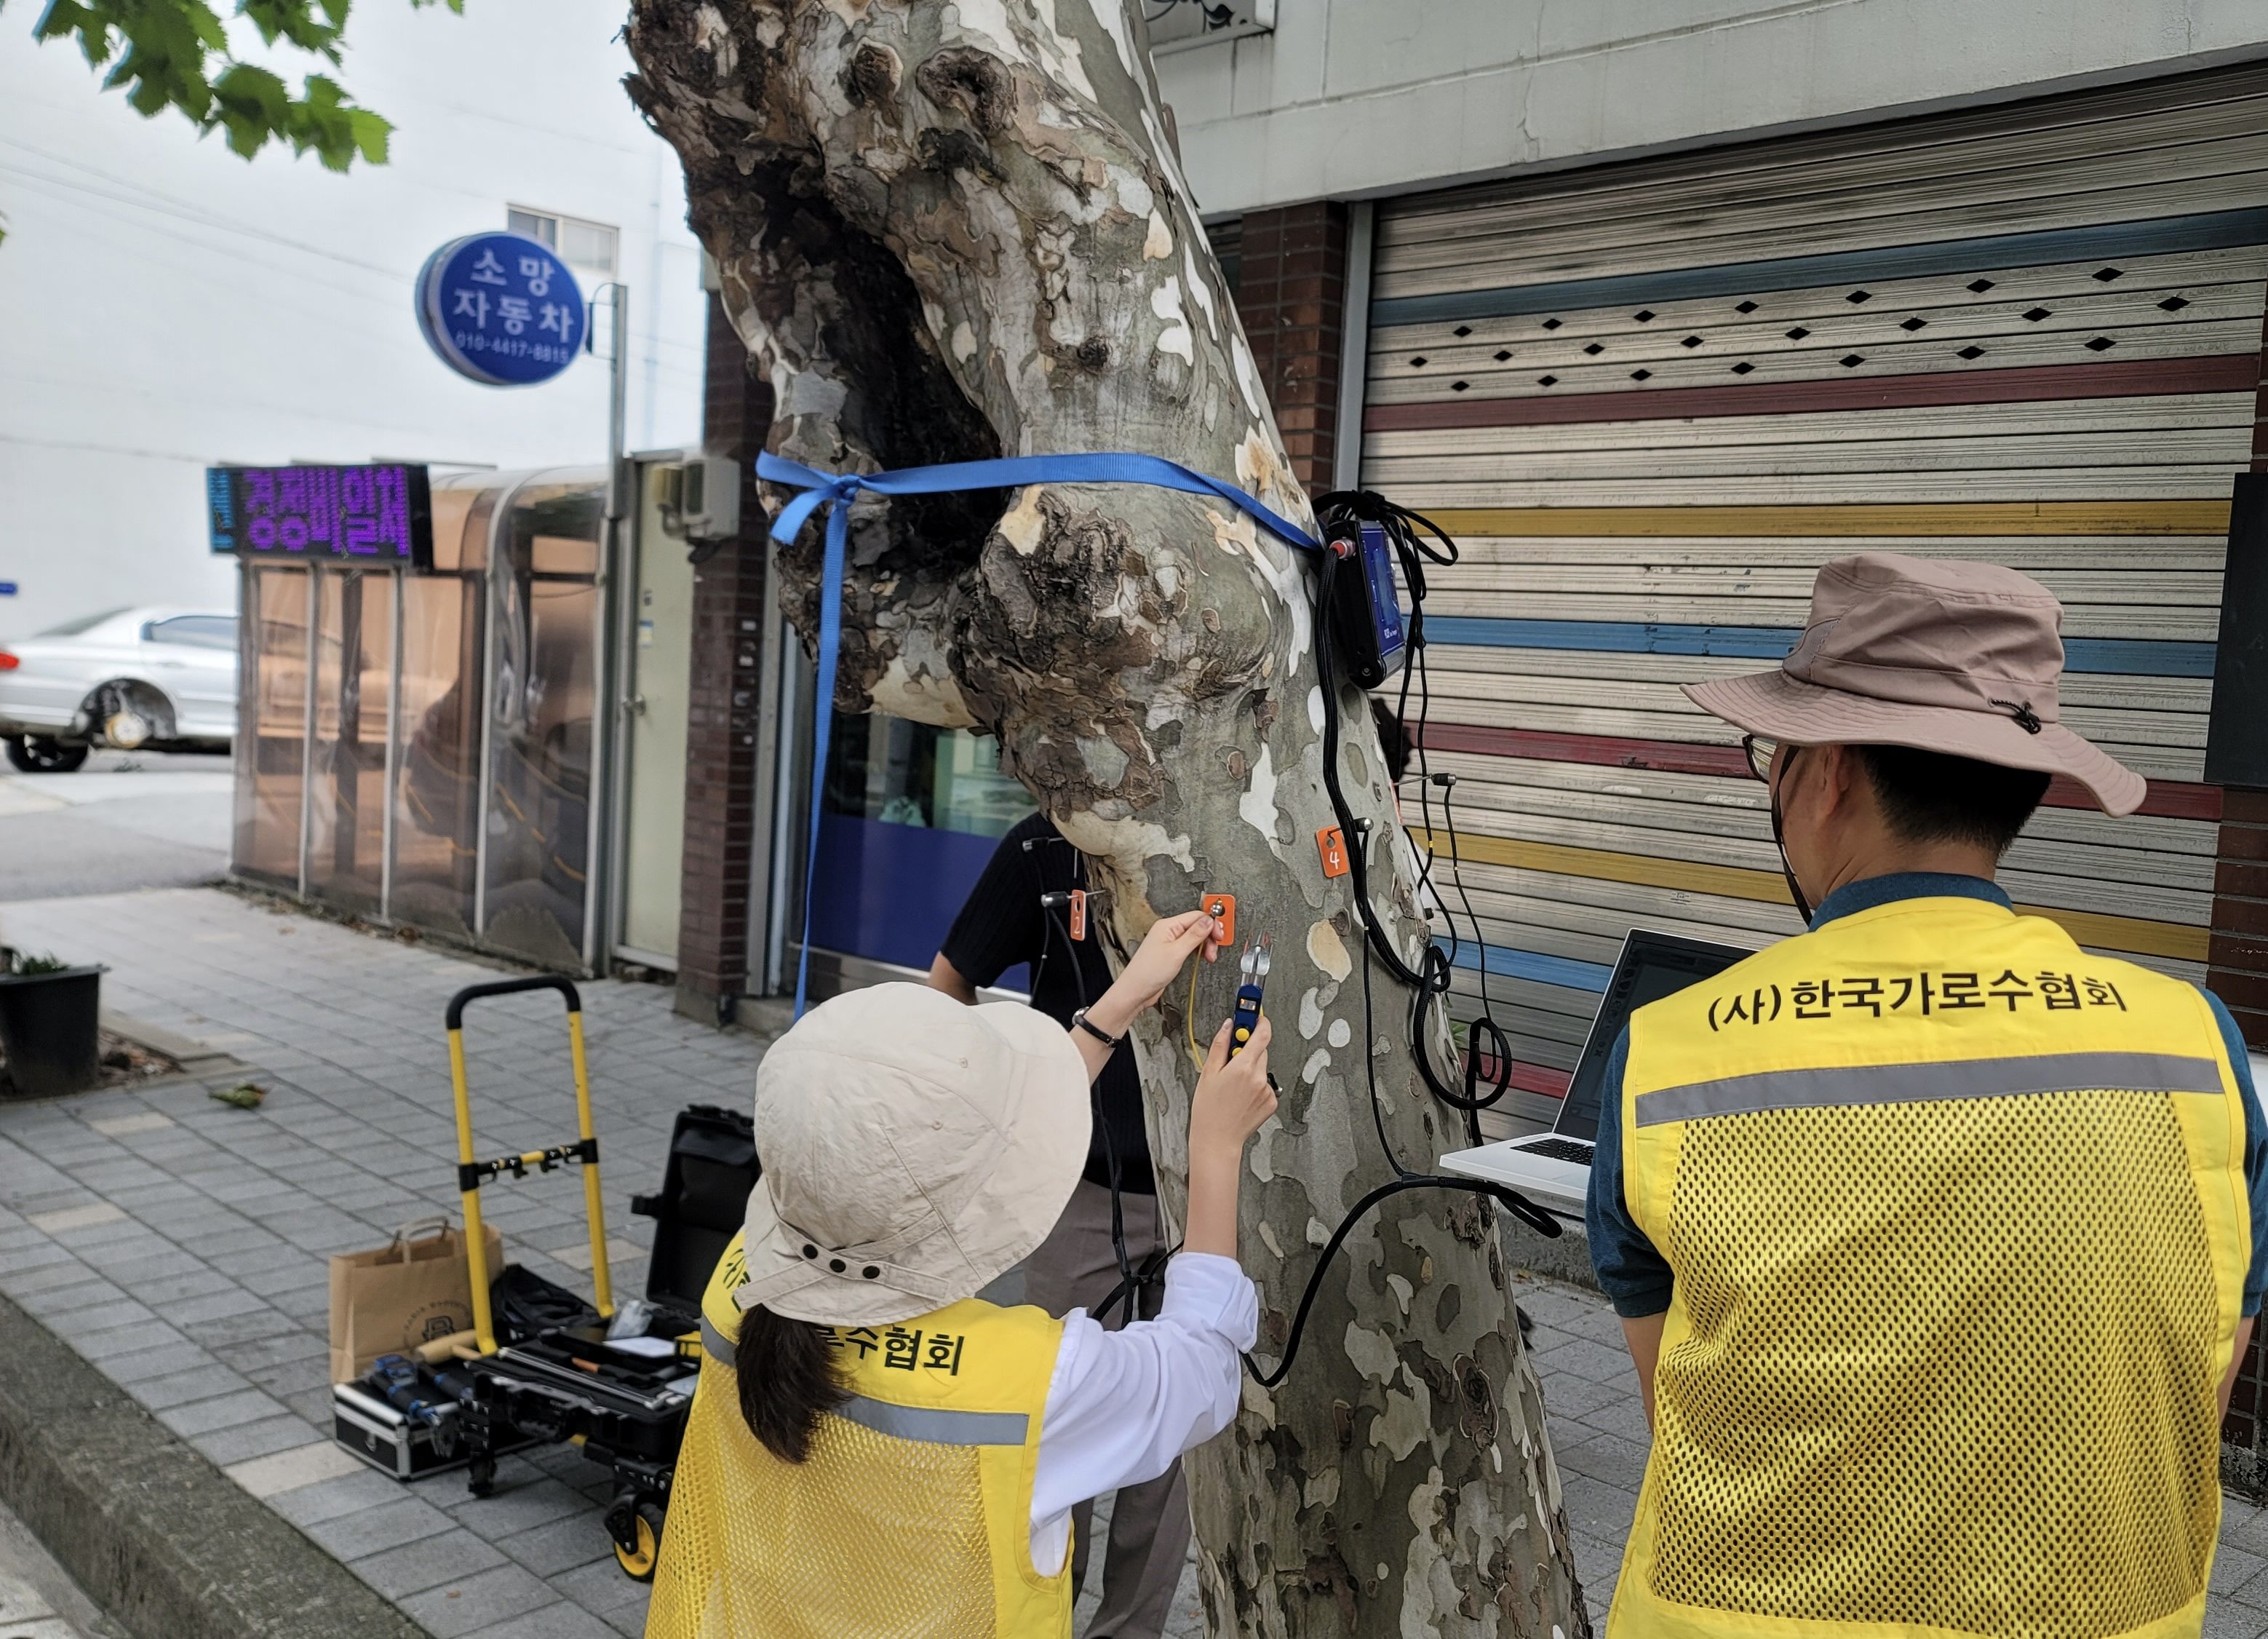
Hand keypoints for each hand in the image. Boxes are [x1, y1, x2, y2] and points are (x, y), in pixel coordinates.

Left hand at [1103, 909, 1221, 1016]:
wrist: (1136, 991)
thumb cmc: (1148, 972)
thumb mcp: (1177, 952)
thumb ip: (1195, 935)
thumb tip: (1208, 920)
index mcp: (1168, 925)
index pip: (1196, 916)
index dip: (1211, 925)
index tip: (1220, 936)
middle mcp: (1168, 931)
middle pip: (1197, 926)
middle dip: (1209, 937)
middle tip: (1214, 950)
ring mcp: (1170, 942)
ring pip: (1195, 937)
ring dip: (1205, 946)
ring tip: (1209, 957)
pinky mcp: (1171, 953)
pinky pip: (1189, 947)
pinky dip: (1198, 952)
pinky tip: (1201, 958)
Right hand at [1182, 1016, 1275, 1259]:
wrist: (1217, 1140)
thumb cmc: (1208, 1110)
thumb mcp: (1208, 1073)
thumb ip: (1221, 1046)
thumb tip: (1229, 1026)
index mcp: (1243, 1067)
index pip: (1261, 1034)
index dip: (1259, 1020)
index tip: (1256, 1012)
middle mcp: (1259, 1077)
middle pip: (1261, 1049)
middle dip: (1249, 1048)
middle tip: (1232, 1055)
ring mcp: (1267, 1090)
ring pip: (1262, 1067)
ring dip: (1251, 1067)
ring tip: (1233, 1084)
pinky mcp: (1271, 1101)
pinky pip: (1265, 1083)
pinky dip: (1255, 1083)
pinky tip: (1241, 1095)